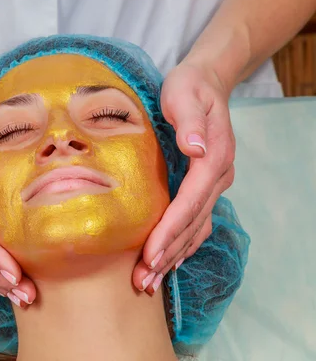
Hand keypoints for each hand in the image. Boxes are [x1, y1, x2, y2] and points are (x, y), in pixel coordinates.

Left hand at [133, 62, 235, 293]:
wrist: (206, 82)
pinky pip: (196, 222)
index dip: (171, 230)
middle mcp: (218, 176)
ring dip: (175, 256)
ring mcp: (214, 183)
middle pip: (193, 224)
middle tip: (144, 282)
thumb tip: (196, 149)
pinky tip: (169, 261)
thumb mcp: (185, 94)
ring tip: (151, 281)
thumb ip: (190, 121)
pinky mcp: (204, 185)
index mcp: (214, 158)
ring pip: (196, 228)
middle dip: (169, 254)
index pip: (190, 202)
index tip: (151, 255)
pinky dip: (183, 244)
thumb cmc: (189, 87)